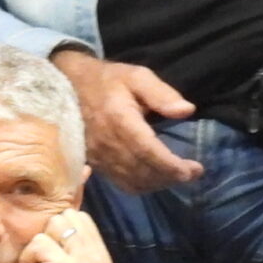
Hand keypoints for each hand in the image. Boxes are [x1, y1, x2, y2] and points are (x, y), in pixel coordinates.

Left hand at [6, 208, 112, 262]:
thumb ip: (70, 240)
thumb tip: (60, 212)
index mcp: (101, 256)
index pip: (79, 217)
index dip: (57, 233)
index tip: (52, 261)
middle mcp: (98, 259)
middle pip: (65, 217)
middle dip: (47, 238)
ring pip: (52, 226)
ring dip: (35, 250)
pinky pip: (37, 244)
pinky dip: (27, 261)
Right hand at [50, 49, 199, 194]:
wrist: (68, 87)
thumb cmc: (107, 81)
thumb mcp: (137, 76)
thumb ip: (161, 93)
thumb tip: (186, 111)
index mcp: (120, 120)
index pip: (149, 152)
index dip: (172, 166)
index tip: (194, 170)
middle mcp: (108, 144)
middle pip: (143, 172)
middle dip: (171, 177)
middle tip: (193, 173)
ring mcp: (99, 157)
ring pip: (132, 182)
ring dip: (157, 184)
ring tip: (176, 176)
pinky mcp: (95, 164)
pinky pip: (120, 183)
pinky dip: (141, 186)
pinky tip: (154, 179)